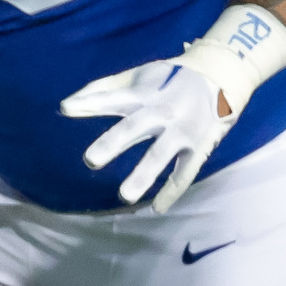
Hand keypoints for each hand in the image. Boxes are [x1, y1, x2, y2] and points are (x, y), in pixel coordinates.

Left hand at [61, 5, 285, 212]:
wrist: (219, 77)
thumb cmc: (167, 80)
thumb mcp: (138, 77)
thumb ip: (102, 89)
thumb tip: (67, 103)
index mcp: (145, 94)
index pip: (113, 98)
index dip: (91, 102)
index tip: (66, 108)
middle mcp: (162, 113)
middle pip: (135, 127)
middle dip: (114, 142)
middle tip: (90, 160)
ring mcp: (182, 132)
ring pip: (161, 154)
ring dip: (144, 174)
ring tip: (124, 195)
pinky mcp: (198, 148)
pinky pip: (185, 173)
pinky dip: (172, 192)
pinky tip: (157, 209)